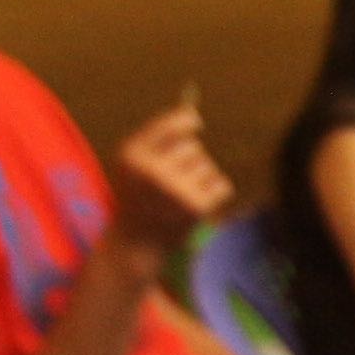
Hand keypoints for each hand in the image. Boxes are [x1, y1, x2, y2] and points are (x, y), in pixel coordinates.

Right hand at [106, 100, 229, 255]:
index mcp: (133, 155)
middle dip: (189, 159)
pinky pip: (222, 185)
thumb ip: (156, 136)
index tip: (195, 122)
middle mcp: (153, 170)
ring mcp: (176, 189)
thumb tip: (192, 110)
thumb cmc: (136, 198)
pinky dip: (215, 193)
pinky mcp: (196, 207)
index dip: (187, 120)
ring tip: (180, 195)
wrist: (135, 244)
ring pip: (208, 166)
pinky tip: (195, 205)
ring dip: (201, 178)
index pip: (170, 124)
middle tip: (173, 180)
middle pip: (193, 146)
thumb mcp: (132, 164)